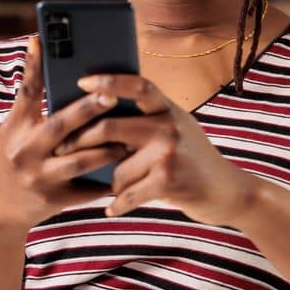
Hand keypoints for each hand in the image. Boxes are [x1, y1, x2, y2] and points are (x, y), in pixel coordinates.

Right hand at [0, 35, 132, 233]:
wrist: (0, 209)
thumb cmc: (13, 158)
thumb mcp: (13, 130)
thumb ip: (31, 102)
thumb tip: (45, 57)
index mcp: (15, 129)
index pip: (25, 93)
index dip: (33, 66)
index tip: (43, 40)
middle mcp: (24, 152)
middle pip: (59, 127)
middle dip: (86, 111)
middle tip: (112, 96)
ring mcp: (39, 178)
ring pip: (79, 160)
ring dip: (106, 148)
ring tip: (128, 138)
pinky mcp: (54, 200)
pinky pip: (87, 189)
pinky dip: (107, 181)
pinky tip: (126, 172)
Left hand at [56, 73, 260, 224]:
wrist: (228, 190)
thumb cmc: (190, 158)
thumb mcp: (174, 128)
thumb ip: (144, 118)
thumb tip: (97, 110)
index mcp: (167, 108)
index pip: (137, 85)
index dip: (109, 81)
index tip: (82, 81)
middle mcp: (169, 125)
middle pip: (110, 127)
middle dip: (81, 141)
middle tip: (62, 149)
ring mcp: (170, 152)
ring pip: (116, 168)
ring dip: (111, 183)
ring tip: (117, 189)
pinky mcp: (169, 180)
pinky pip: (127, 193)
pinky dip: (118, 204)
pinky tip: (113, 209)